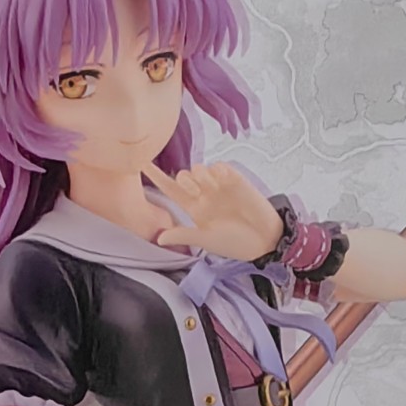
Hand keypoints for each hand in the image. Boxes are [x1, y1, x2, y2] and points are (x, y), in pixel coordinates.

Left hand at [145, 162, 284, 262]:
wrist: (264, 240)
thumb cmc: (234, 243)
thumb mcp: (206, 240)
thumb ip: (183, 234)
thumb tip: (158, 238)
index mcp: (194, 209)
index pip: (171, 190)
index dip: (157, 177)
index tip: (141, 163)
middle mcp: (204, 195)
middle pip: (184, 176)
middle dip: (184, 179)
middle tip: (194, 190)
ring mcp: (219, 186)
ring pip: (200, 169)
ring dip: (200, 176)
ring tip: (211, 188)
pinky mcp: (235, 180)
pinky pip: (219, 166)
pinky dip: (217, 170)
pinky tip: (221, 178)